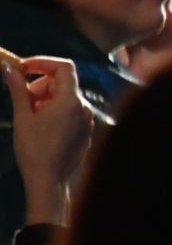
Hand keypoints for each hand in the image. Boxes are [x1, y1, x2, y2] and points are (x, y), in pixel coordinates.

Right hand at [4, 57, 94, 225]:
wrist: (50, 181)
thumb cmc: (34, 150)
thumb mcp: (23, 117)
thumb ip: (18, 90)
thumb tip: (10, 69)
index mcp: (71, 101)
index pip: (64, 67)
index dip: (44, 63)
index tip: (24, 68)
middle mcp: (84, 107)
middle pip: (64, 83)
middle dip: (41, 84)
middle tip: (23, 97)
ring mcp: (87, 120)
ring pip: (67, 98)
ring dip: (47, 98)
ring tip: (30, 115)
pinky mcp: (85, 131)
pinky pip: (72, 112)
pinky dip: (56, 110)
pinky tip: (41, 125)